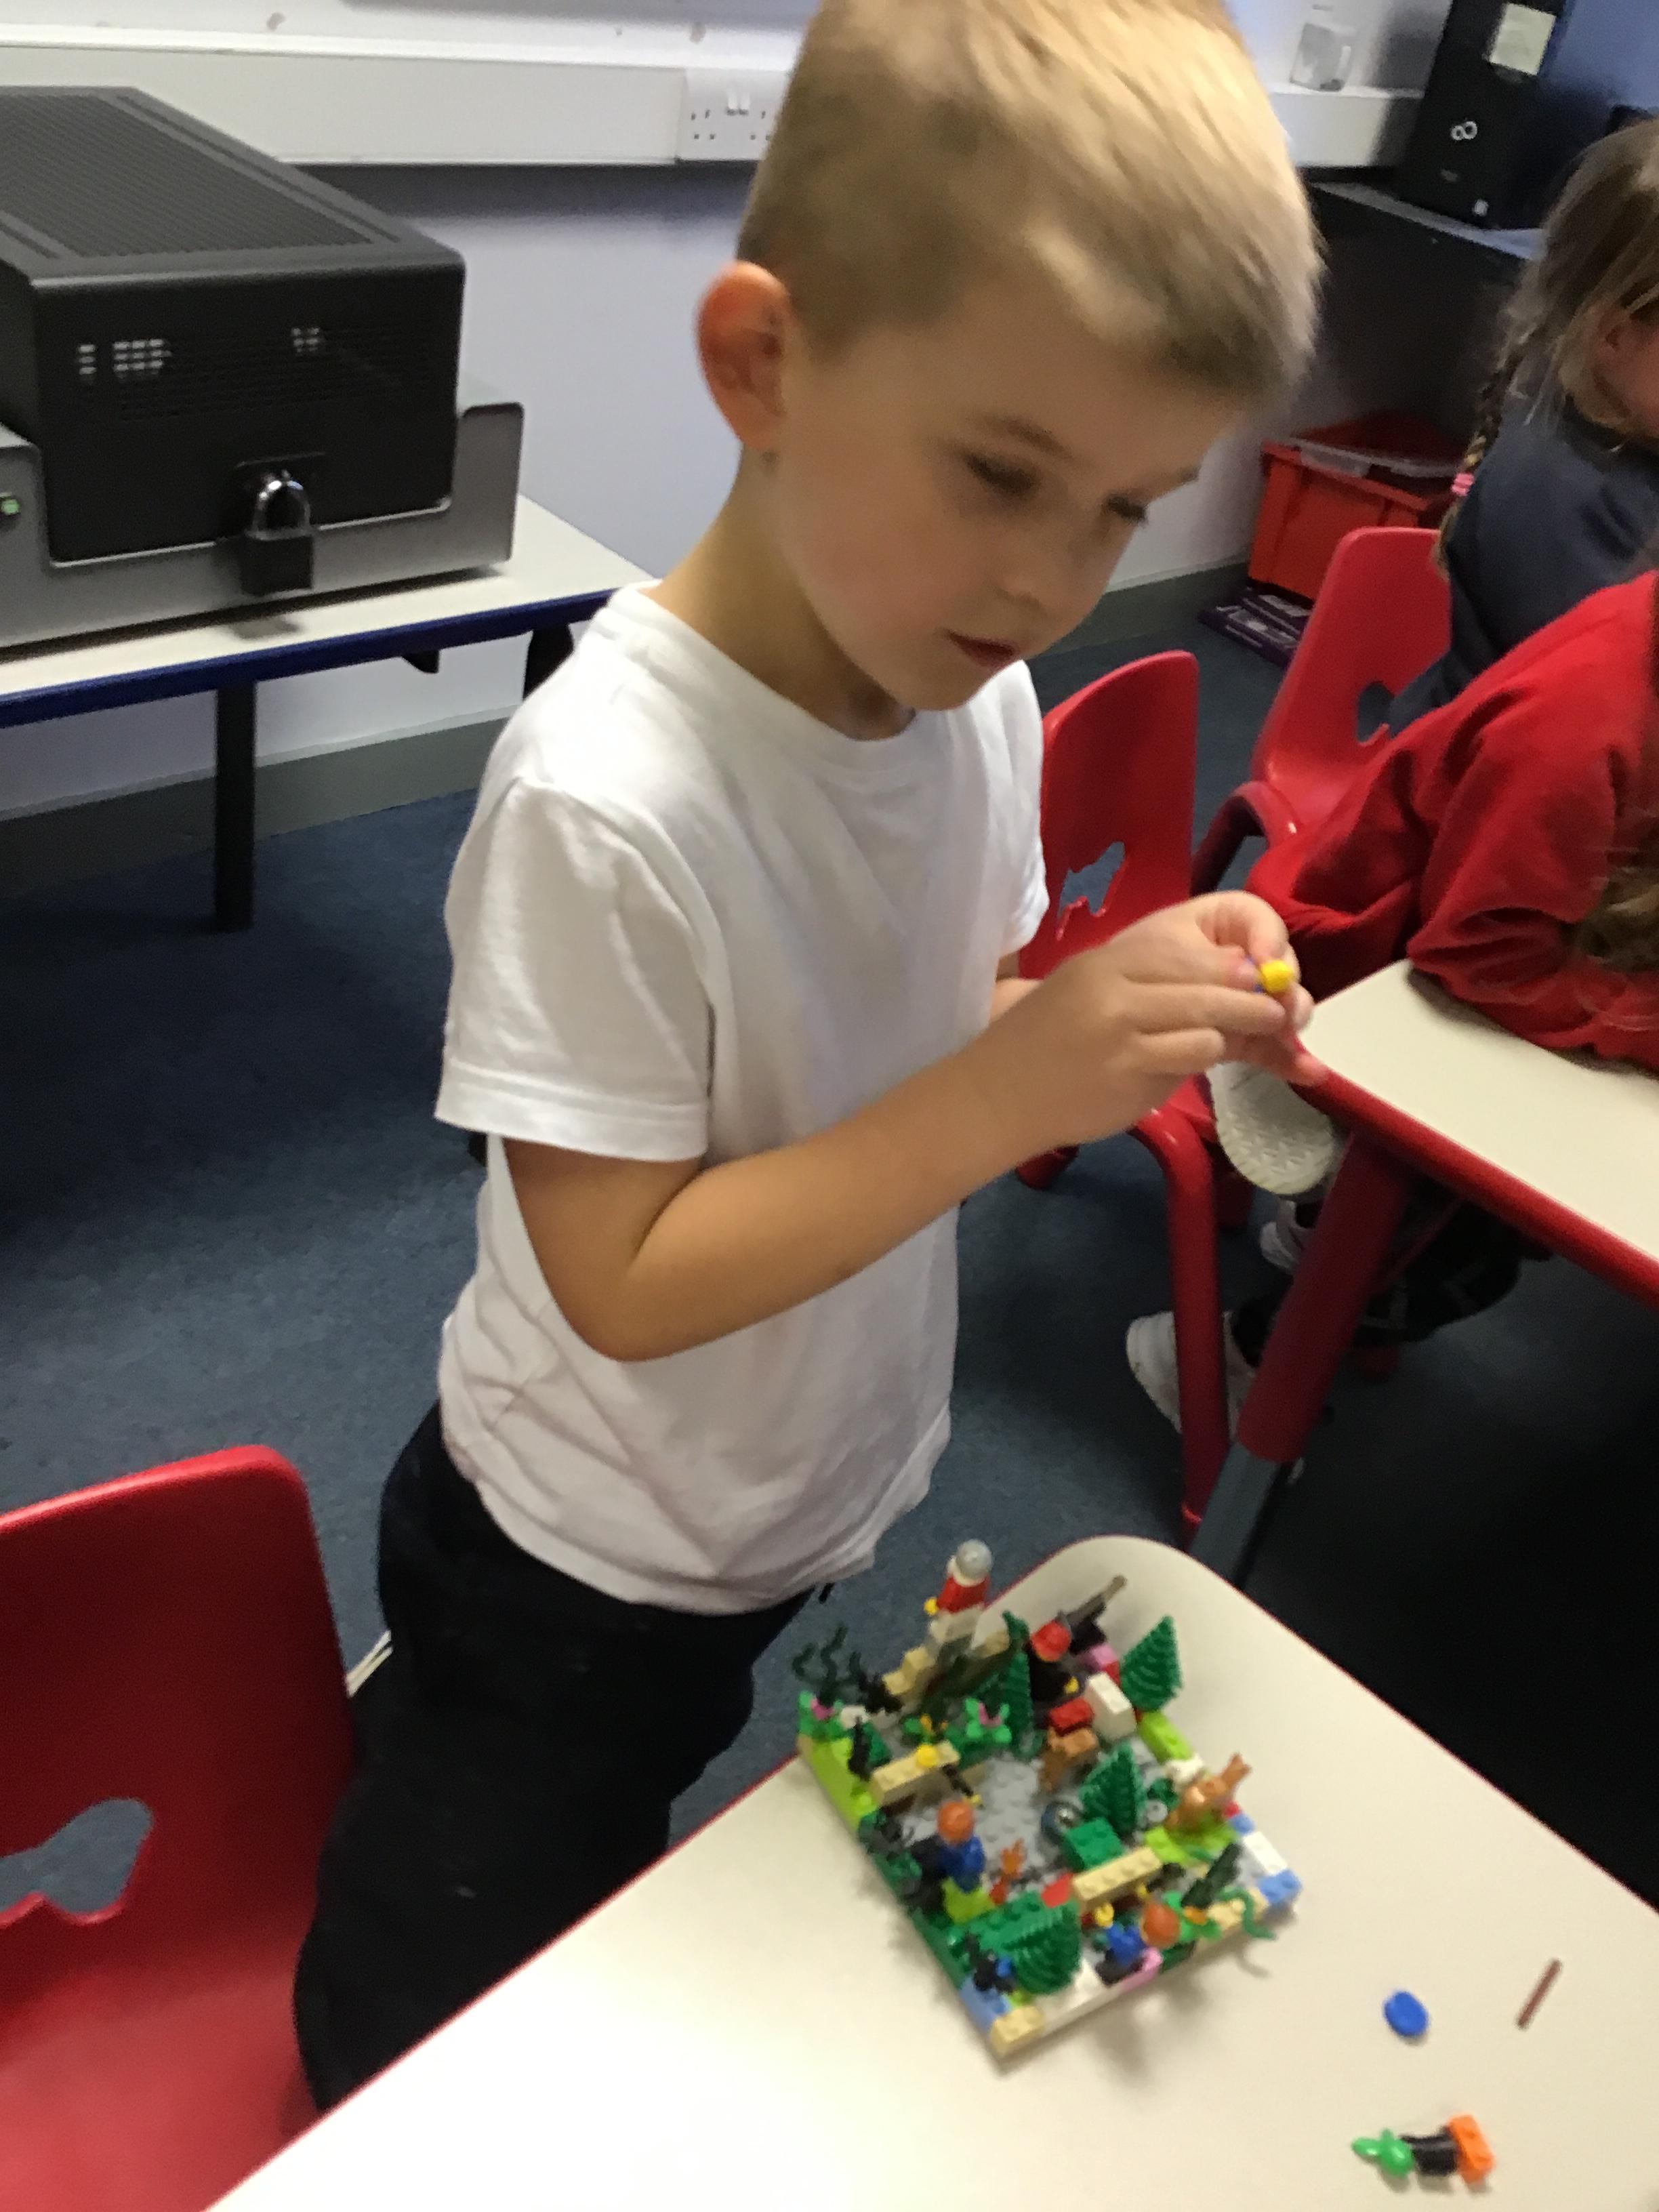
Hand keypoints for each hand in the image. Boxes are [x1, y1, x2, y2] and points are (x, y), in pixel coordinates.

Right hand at [968, 892, 1321, 1154]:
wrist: (994, 1095)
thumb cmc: (1047, 1044)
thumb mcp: (1093, 992)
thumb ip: (1154, 983)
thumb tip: (1240, 979)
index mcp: (1107, 959)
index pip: (1191, 948)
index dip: (1239, 962)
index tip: (1262, 978)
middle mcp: (1114, 983)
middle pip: (1213, 979)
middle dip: (1257, 999)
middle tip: (1281, 1012)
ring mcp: (1120, 1027)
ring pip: (1210, 1020)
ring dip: (1232, 1035)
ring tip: (1238, 1044)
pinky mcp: (1128, 1069)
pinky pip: (1193, 1055)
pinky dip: (1205, 1058)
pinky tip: (1193, 1065)